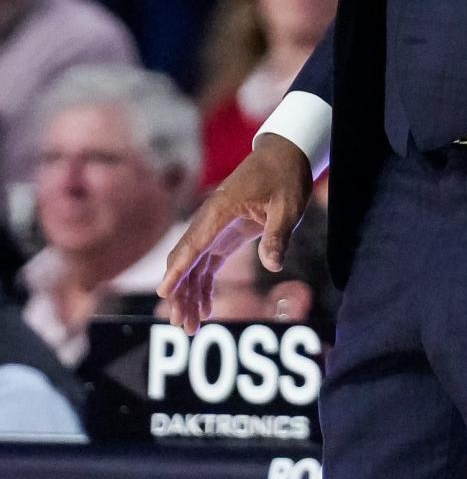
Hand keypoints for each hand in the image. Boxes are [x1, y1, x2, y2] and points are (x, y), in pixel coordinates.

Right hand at [158, 134, 311, 333]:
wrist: (285, 154)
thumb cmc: (285, 176)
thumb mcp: (288, 205)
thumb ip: (277, 234)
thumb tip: (273, 264)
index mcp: (221, 209)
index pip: (193, 243)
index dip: (177, 270)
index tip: (163, 291)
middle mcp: (211, 219)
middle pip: (186, 259)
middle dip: (180, 293)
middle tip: (181, 324)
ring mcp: (215, 227)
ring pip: (193, 265)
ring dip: (189, 295)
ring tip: (190, 327)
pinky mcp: (224, 234)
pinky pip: (206, 263)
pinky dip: (202, 286)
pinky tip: (205, 309)